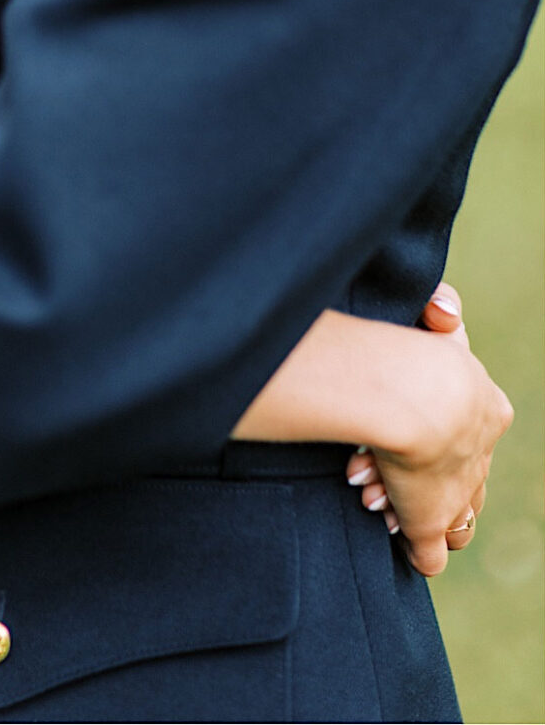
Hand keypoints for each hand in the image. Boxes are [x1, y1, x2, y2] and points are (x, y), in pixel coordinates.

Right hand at [345, 283, 511, 576]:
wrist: (426, 397)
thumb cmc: (426, 355)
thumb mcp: (439, 321)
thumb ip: (443, 311)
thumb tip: (440, 311)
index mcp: (487, 409)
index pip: (471, 432)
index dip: (438, 435)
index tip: (404, 425)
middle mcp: (476, 453)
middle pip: (458, 475)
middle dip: (417, 474)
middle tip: (376, 468)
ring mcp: (457, 492)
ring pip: (452, 516)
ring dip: (412, 512)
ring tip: (377, 500)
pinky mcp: (433, 522)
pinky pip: (434, 552)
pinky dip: (422, 552)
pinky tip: (409, 549)